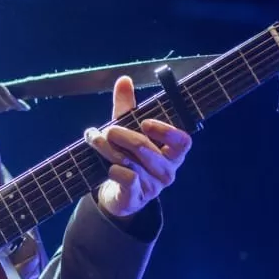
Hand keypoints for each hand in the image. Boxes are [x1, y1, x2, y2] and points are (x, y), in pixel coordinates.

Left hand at [83, 75, 192, 217]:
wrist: (118, 193)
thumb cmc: (128, 156)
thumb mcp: (127, 130)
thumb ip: (127, 107)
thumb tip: (124, 79)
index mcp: (173, 153)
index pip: (183, 141)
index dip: (165, 130)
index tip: (144, 122)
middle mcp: (168, 171)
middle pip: (147, 148)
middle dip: (122, 135)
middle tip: (108, 129)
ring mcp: (153, 187)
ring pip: (131, 162)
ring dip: (108, 149)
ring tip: (96, 140)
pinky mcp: (137, 198)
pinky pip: (127, 179)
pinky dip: (114, 170)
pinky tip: (107, 167)